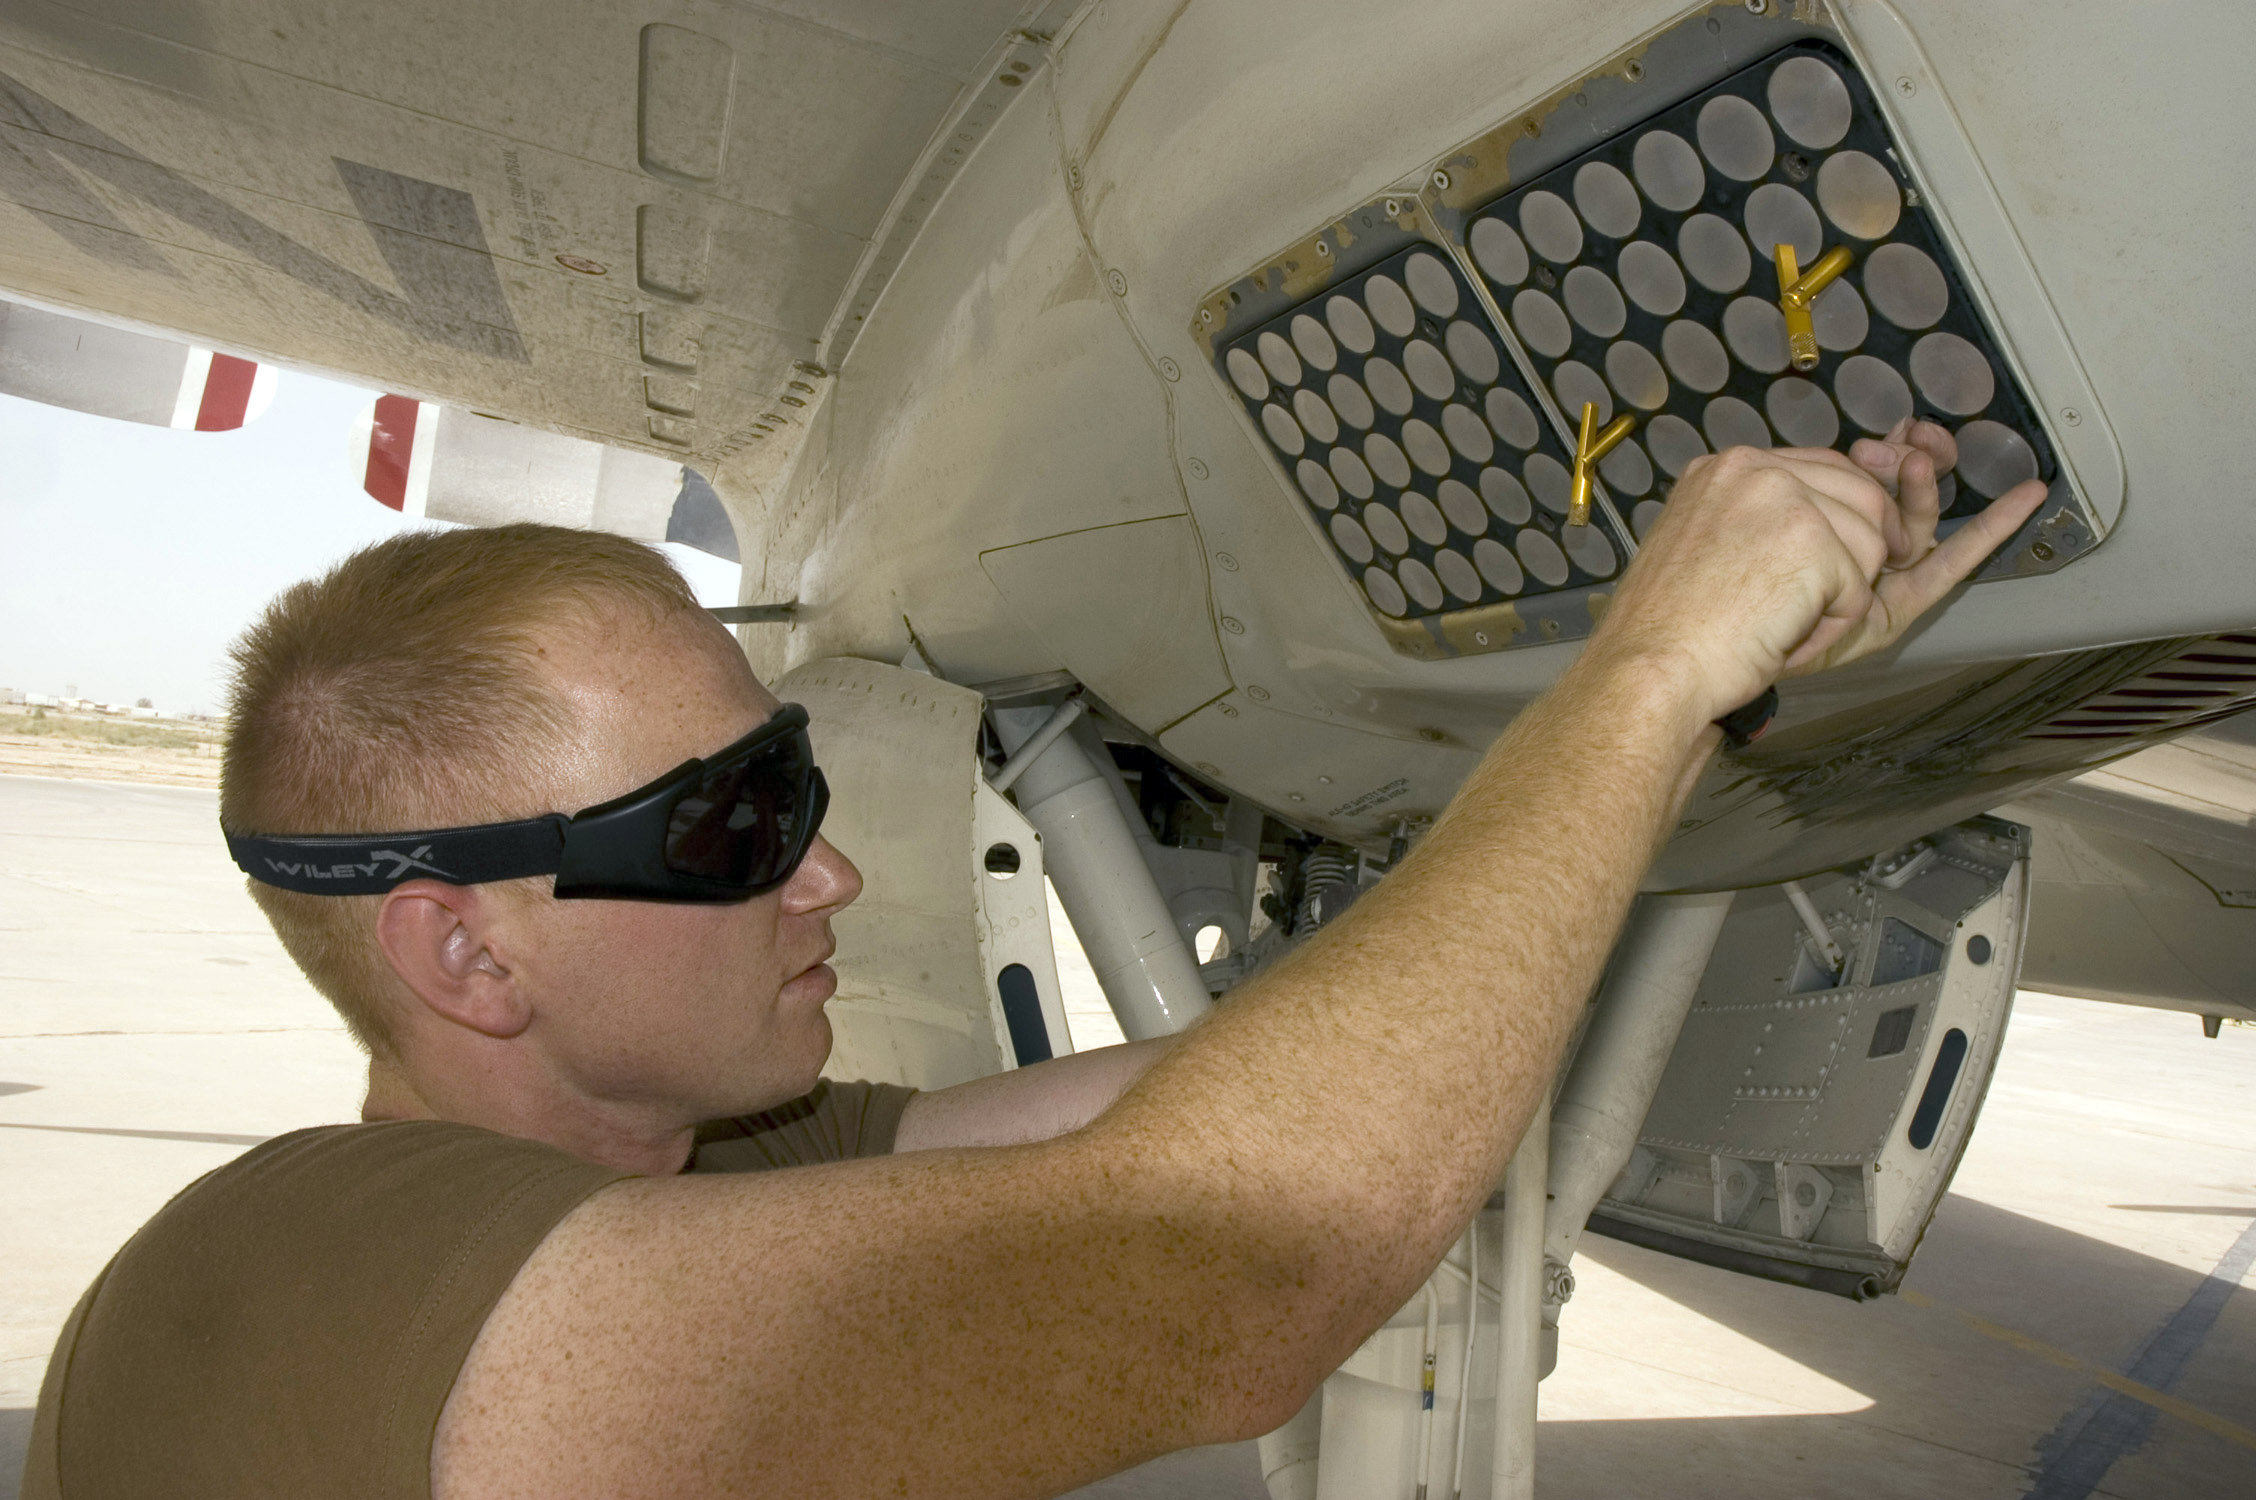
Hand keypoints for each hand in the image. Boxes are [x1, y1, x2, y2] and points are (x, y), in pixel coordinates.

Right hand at [1591, 426, 2046, 722]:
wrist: (1650, 670)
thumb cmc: (1672, 634)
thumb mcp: (1712, 552)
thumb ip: (1765, 524)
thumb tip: (1838, 517)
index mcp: (1725, 469)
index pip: (1821, 469)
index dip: (1856, 505)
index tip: (1881, 526)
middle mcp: (1755, 467)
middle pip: (1863, 495)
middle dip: (1873, 548)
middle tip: (1836, 601)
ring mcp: (1784, 497)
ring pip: (1871, 539)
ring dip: (1842, 596)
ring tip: (1781, 627)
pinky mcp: (1812, 536)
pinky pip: (1860, 584)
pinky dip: (1833, 624)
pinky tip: (1785, 638)